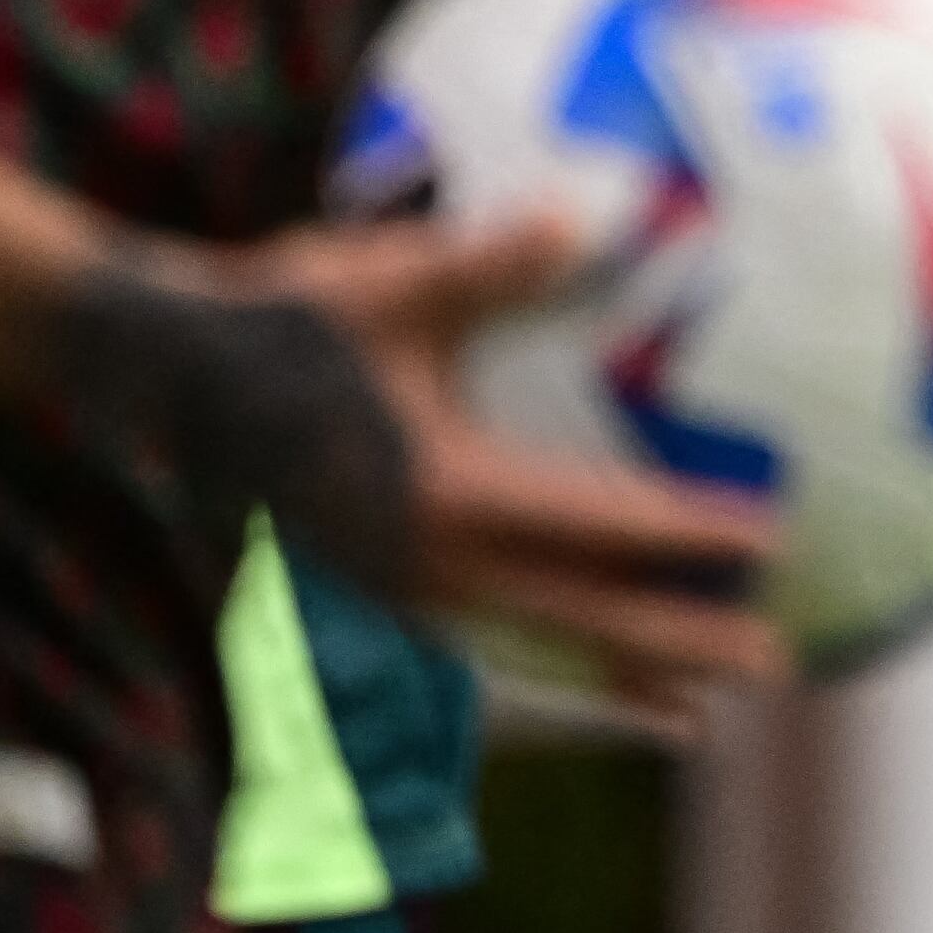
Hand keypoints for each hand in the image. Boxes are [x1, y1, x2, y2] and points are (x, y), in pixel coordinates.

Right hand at [218, 214, 785, 722]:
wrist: (156, 378)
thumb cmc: (282, 317)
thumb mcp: (389, 283)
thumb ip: (490, 264)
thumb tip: (580, 217)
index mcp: (437, 490)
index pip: (588, 521)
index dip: (682, 532)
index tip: (770, 539)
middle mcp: (418, 564)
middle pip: (575, 615)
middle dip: (676, 641)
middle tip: (776, 659)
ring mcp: (387, 597)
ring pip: (524, 653)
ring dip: (610, 682)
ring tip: (700, 714)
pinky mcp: (363, 603)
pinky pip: (470, 658)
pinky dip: (538, 684)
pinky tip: (575, 707)